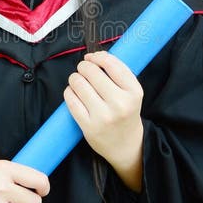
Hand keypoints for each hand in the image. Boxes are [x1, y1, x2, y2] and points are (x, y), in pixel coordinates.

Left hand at [64, 51, 143, 191]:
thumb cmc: (126, 112)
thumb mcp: (131, 92)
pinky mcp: (88, 127)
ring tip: (79, 82)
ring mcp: (103, 116)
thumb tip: (92, 56)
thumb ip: (117, 72)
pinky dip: (69, 92)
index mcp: (133, 92)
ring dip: (75, 79)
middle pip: (91, 72)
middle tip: (84, 71)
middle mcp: (120, 103)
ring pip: (78, 83)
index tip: (91, 58)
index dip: (97, 56)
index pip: (111, 64)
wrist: (126, 145)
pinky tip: (74, 93)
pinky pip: (70, 100)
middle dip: (84, 67)